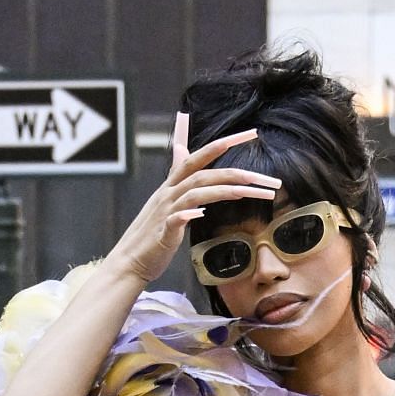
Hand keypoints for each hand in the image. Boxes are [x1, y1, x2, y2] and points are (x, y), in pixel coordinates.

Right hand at [103, 113, 281, 285]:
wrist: (129, 262)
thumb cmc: (152, 232)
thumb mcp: (165, 198)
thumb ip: (176, 172)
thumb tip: (181, 147)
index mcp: (171, 185)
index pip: (198, 156)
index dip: (223, 143)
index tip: (251, 133)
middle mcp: (168, 193)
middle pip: (203, 173)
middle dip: (235, 170)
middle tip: (265, 176)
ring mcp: (165, 212)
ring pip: (197, 192)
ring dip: (227, 190)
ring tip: (253, 192)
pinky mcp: (162, 233)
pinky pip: (175, 219)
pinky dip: (188, 213)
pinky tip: (202, 213)